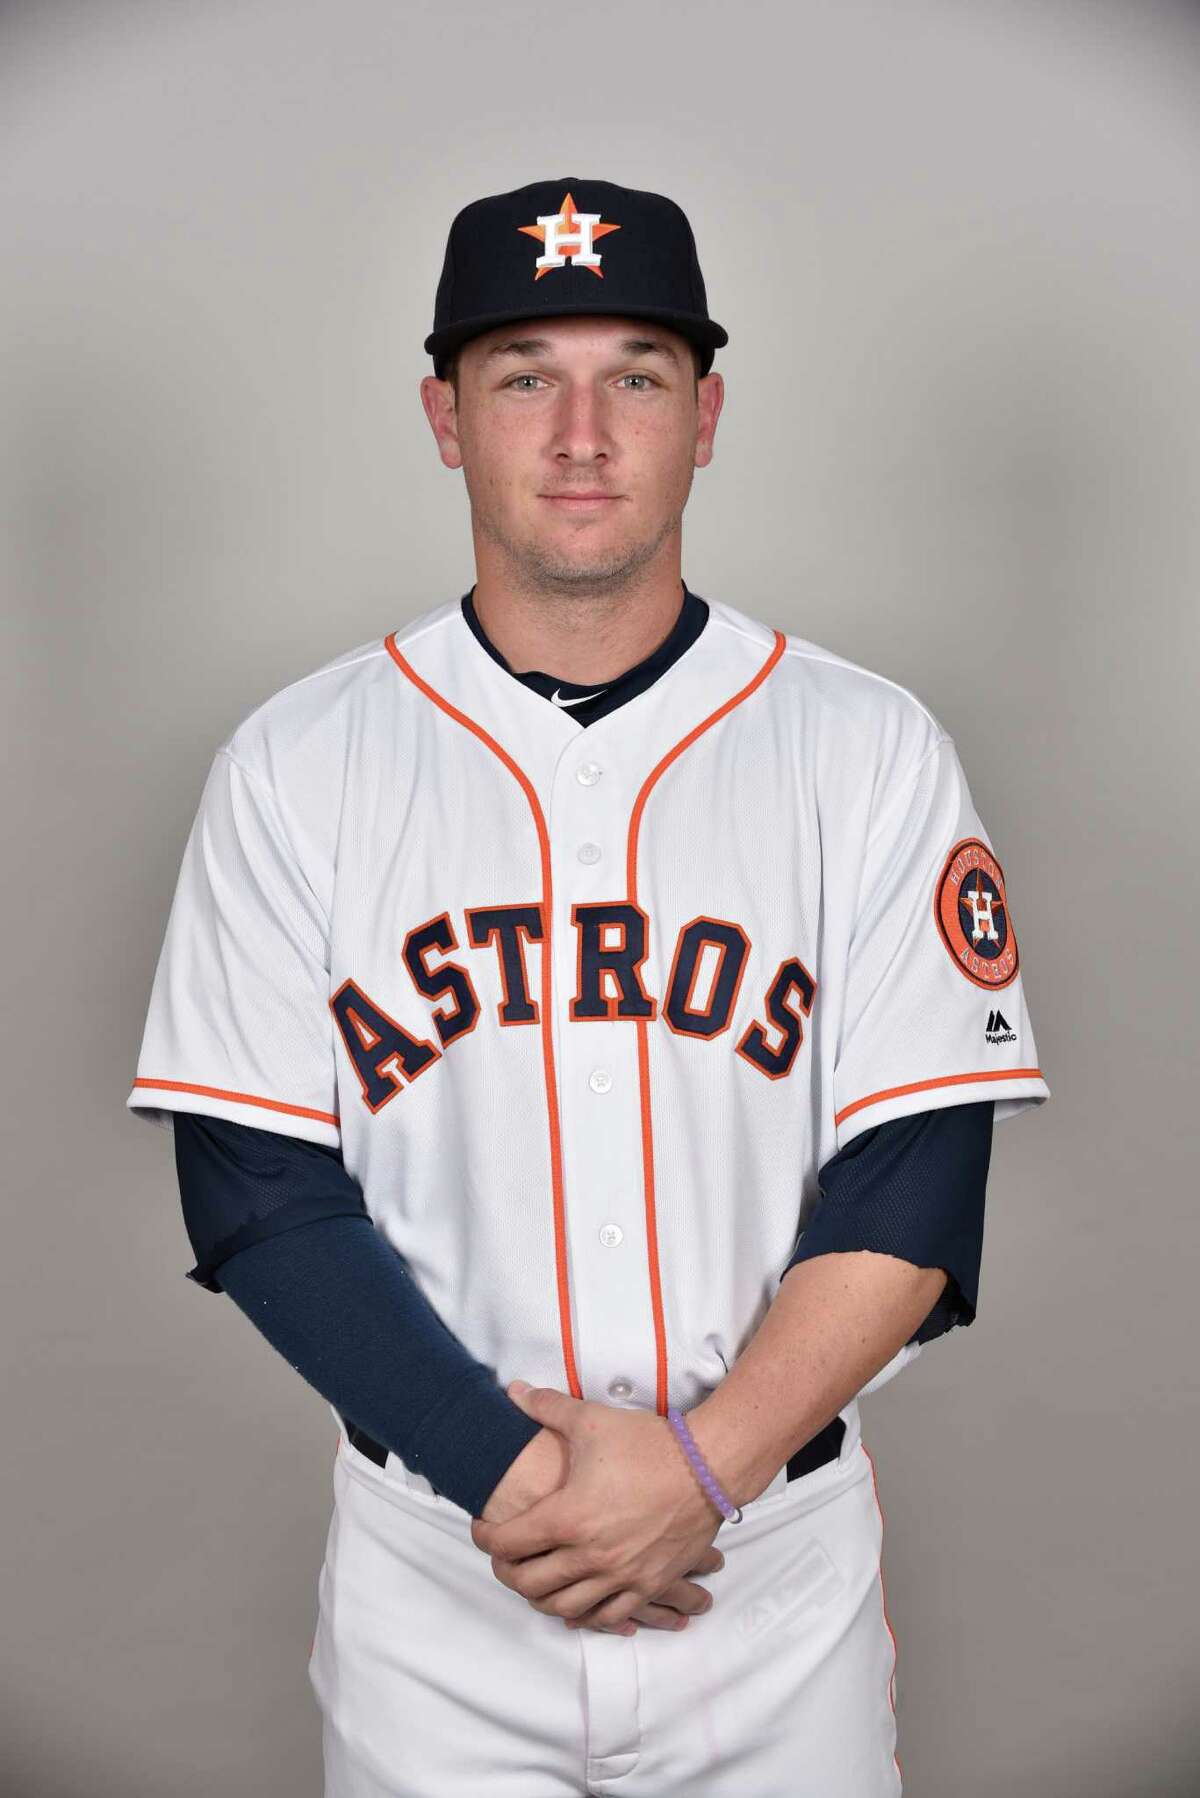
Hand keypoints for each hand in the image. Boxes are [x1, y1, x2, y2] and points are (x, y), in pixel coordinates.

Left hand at [470, 1381, 723, 1633]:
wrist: (707, 1467)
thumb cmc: (648, 1444)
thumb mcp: (591, 1420)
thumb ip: (547, 1407)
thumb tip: (513, 1391)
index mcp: (568, 1517)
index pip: (508, 1542)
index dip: (485, 1537)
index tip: (481, 1529)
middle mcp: (589, 1555)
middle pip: (529, 1582)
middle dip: (507, 1571)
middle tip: (504, 1556)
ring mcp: (619, 1575)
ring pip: (565, 1606)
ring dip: (541, 1597)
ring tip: (535, 1580)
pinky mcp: (646, 1584)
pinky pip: (607, 1616)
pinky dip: (585, 1614)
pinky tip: (578, 1602)